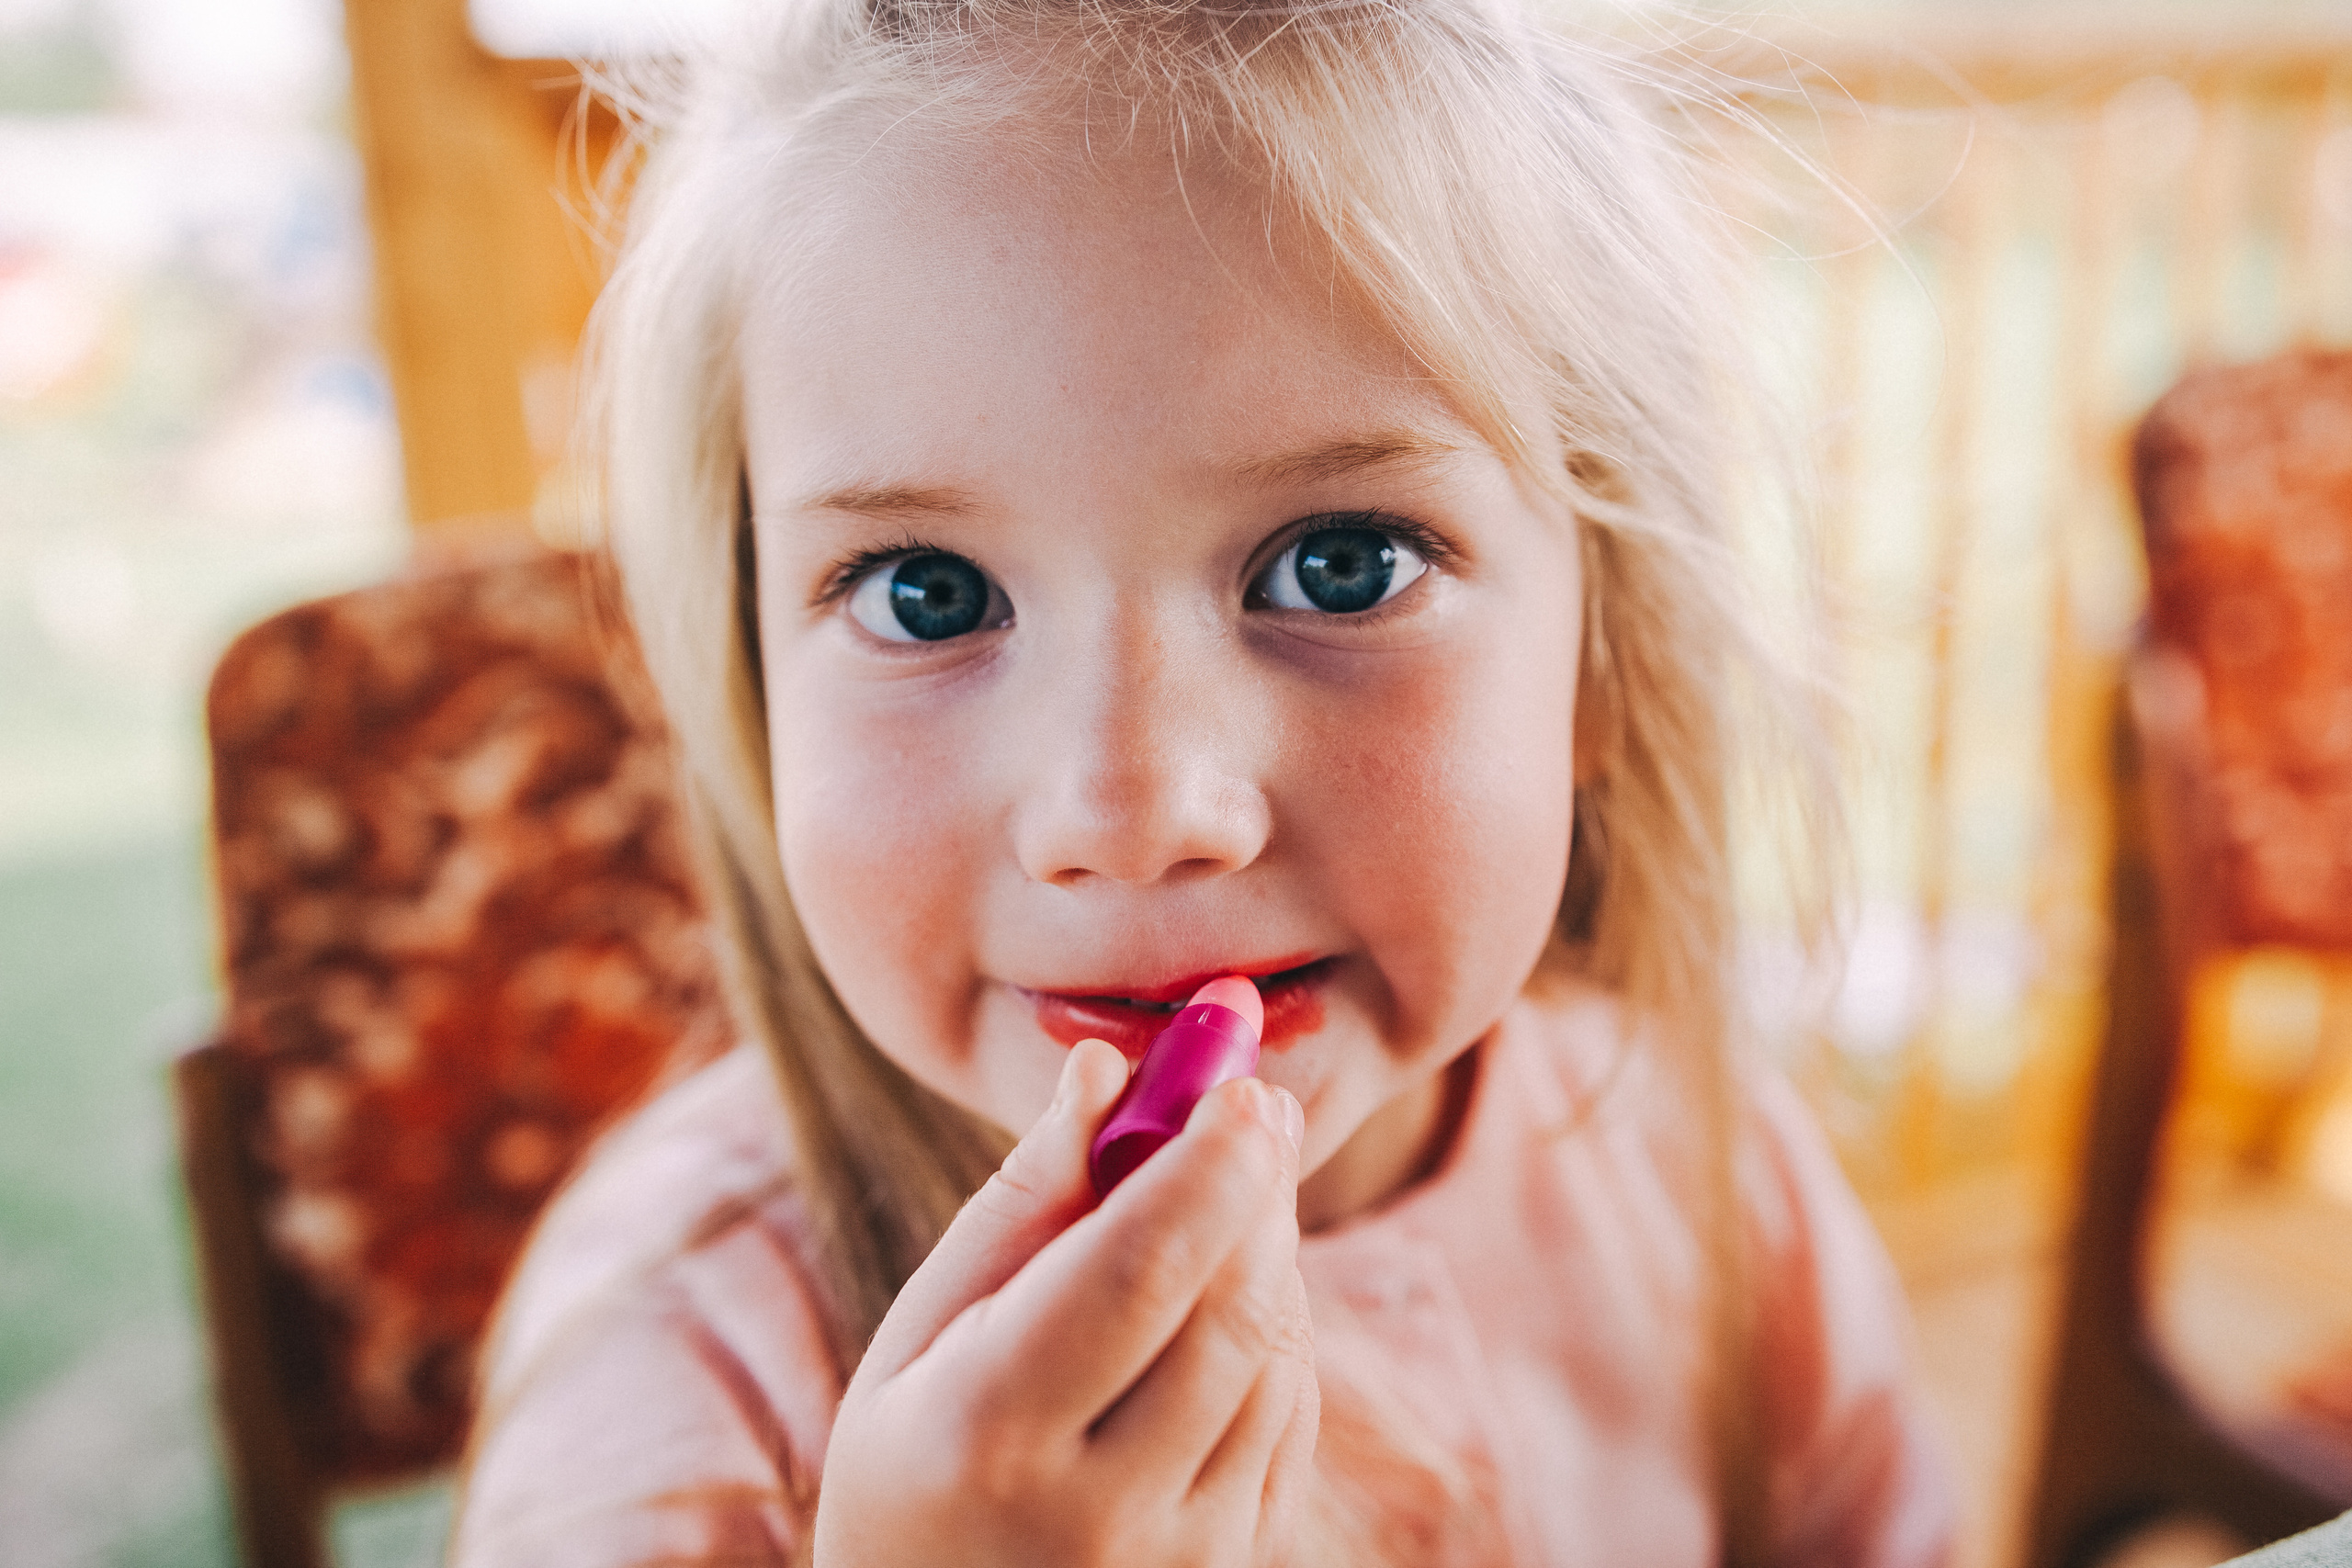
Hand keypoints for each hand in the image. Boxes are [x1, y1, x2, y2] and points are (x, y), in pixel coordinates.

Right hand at [810, 1039, 1317, 1566]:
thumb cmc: (912, 1463)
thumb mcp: (919, 1338)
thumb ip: (1021, 1203)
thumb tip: (1104, 1066)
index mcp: (991, 1432)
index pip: (1136, 1274)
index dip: (1204, 1168)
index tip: (1239, 1083)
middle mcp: (1099, 1508)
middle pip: (1228, 1311)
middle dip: (1257, 1189)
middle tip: (1256, 1099)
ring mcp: (1182, 1555)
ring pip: (1273, 1359)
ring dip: (1270, 1251)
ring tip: (1229, 1185)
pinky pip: (1289, 1417)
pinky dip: (1273, 1330)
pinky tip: (1227, 1290)